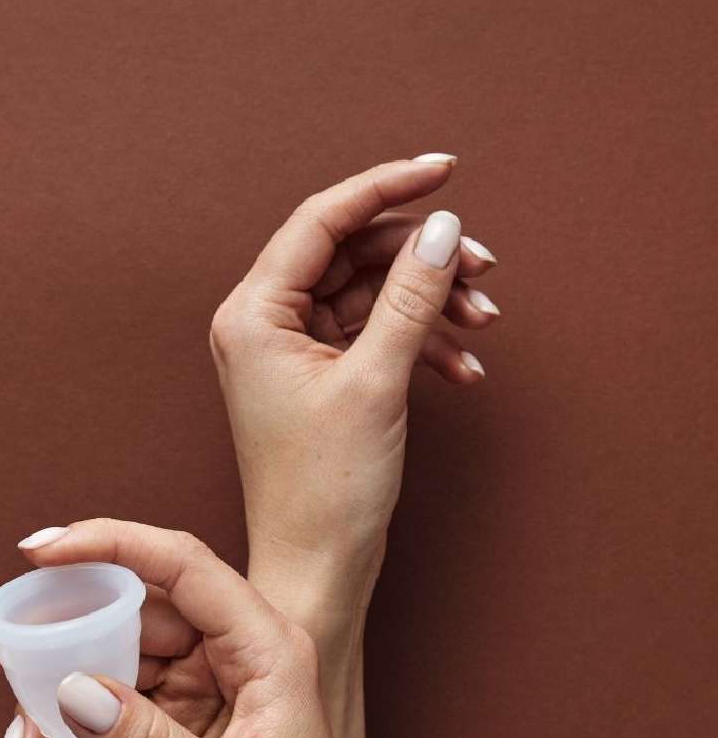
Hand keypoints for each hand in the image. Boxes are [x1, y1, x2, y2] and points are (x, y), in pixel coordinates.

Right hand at [2, 518, 364, 737]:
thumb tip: (73, 687)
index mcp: (266, 646)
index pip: (182, 564)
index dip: (111, 543)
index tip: (42, 552)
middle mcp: (237, 651)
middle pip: (137, 609)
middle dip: (67, 639)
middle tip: (13, 675)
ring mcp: (209, 684)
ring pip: (117, 656)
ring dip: (63, 696)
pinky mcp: (185, 719)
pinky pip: (117, 703)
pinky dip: (79, 730)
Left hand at [209, 155, 498, 580]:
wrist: (318, 569)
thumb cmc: (326, 490)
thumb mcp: (377, 381)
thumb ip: (412, 297)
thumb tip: (445, 229)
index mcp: (253, 313)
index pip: (322, 220)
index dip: (386, 186)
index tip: (445, 168)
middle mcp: (264, 322)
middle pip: (353, 253)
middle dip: (423, 259)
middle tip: (483, 270)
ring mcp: (293, 348)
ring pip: (372, 292)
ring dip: (430, 303)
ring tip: (481, 325)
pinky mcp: (321, 374)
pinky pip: (376, 332)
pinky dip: (421, 340)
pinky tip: (463, 367)